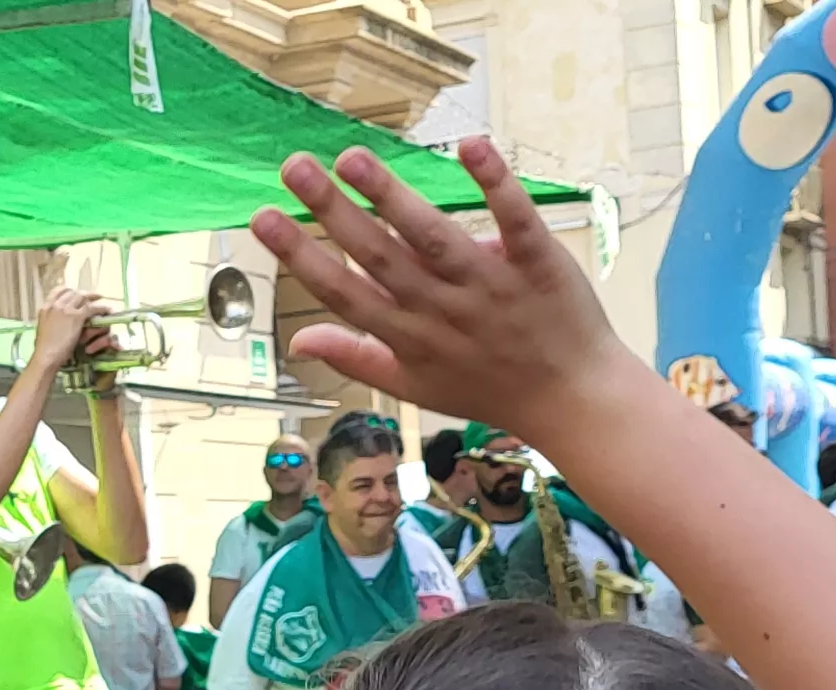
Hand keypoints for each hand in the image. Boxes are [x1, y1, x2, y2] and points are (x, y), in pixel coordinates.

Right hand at [33, 287, 114, 369]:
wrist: (46, 355)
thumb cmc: (44, 348)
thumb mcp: (43, 329)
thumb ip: (51, 320)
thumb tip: (57, 320)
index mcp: (45, 308)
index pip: (58, 291)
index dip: (69, 290)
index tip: (76, 293)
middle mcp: (55, 305)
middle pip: (73, 293)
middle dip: (84, 293)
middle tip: (92, 296)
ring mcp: (66, 309)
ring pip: (83, 297)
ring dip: (93, 297)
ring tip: (100, 298)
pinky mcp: (76, 317)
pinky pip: (92, 308)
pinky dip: (101, 308)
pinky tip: (106, 310)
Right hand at [251, 139, 638, 442]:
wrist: (572, 399)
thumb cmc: (488, 389)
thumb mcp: (412, 386)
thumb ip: (354, 358)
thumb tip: (296, 342)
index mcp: (407, 336)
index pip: (342, 292)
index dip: (300, 256)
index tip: (263, 217)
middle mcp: (441, 309)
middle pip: (378, 256)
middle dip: (332, 211)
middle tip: (294, 167)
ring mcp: (489, 286)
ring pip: (433, 237)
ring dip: (392, 196)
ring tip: (352, 156)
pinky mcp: (537, 264)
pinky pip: (514, 221)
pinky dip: (494, 184)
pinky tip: (470, 145)